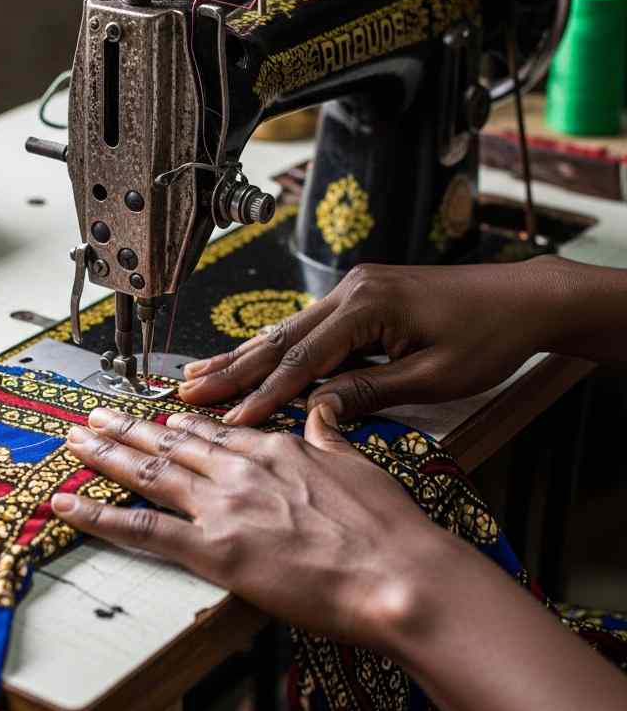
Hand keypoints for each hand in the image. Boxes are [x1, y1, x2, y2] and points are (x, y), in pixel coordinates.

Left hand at [53, 404, 453, 647]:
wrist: (398, 576)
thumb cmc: (387, 529)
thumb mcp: (359, 462)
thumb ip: (330, 432)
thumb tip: (324, 405)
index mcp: (275, 448)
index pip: (216, 432)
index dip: (182, 423)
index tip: (161, 417)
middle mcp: (240, 469)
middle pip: (170, 443)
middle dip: (127, 429)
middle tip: (95, 416)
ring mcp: (222, 507)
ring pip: (148, 472)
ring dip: (106, 455)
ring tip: (76, 440)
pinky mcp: (212, 550)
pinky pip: (142, 529)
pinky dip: (98, 516)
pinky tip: (68, 505)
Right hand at [178, 257, 568, 424]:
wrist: (524, 298)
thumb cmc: (488, 338)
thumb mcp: (433, 377)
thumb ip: (369, 392)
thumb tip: (315, 409)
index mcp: (367, 308)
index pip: (301, 360)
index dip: (262, 393)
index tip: (228, 419)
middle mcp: (351, 292)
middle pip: (278, 338)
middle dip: (230, 368)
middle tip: (185, 390)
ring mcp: (353, 291)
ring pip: (286, 330)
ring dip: (242, 356)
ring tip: (197, 373)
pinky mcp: (361, 298)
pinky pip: (307, 328)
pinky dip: (274, 348)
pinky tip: (247, 358)